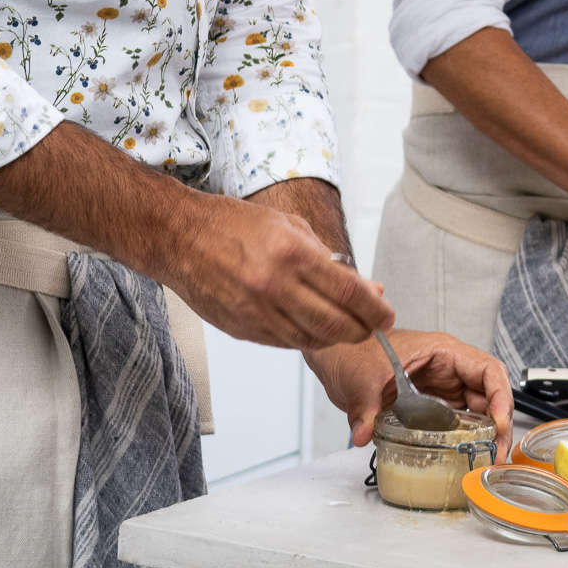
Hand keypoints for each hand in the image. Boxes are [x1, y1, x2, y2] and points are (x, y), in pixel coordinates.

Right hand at [0, 118, 394, 351]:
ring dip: (335, 337)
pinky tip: (313, 327)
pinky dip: (306, 338)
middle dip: (362, 329)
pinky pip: (286, 343)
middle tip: (373, 325)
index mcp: (292, 254)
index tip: (388, 314)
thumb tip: (363, 285)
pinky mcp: (243, 330)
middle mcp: (276, 287)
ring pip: (312, 340)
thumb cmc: (232, 224)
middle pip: (336, 326)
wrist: (178, 237)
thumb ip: (326, 258)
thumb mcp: (288, 226)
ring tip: (346, 326)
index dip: (376, 310)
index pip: (349, 293)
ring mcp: (257, 313)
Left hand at [306, 329, 513, 455]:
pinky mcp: (433, 404)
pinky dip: (470, 438)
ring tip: (489, 460)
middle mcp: (448, 368)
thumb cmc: (353, 351)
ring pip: (480, 408)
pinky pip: (461, 419)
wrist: (337, 355)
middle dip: (500, 423)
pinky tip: (470, 456)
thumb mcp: (360, 378)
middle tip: (498, 453)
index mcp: (441, 351)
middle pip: (490, 392)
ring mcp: (442, 386)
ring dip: (489, 433)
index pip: (487, 369)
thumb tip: (364, 434)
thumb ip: (364, 406)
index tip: (498, 424)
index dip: (499, 396)